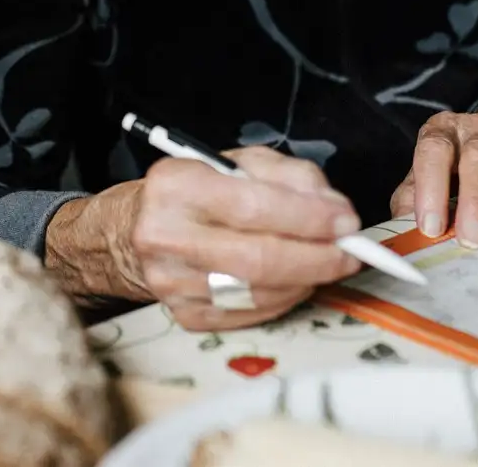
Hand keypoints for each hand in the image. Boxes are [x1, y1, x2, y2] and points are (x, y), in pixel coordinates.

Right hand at [45, 146, 361, 331]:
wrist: (129, 232)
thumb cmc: (190, 192)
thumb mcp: (232, 162)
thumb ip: (286, 175)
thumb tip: (332, 206)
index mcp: (176, 184)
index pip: (252, 205)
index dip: (308, 216)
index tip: (345, 220)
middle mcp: (166, 234)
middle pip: (259, 257)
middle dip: (317, 256)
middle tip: (348, 251)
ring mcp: (172, 281)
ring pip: (259, 291)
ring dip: (306, 280)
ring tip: (325, 263)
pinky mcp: (183, 315)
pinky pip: (250, 314)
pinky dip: (284, 299)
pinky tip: (294, 281)